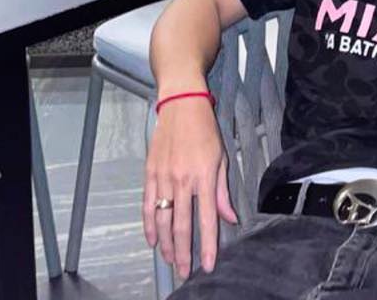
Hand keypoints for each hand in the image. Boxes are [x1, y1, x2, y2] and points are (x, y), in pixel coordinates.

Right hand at [142, 97, 237, 278]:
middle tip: (184, 272)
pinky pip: (148, 205)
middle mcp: (183, 179)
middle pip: (181, 225)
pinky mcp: (150, 173)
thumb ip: (222, 191)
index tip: (208, 264)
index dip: (208, 244)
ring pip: (162, 220)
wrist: (181, 104)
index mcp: (204, 176)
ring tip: (170, 260)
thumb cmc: (205, 129)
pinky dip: (149, 225)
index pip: (207, 218)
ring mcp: (163, 177)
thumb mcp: (221, 157)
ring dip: (166, 244)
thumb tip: (229, 217)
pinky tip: (153, 240)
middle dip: (183, 253)